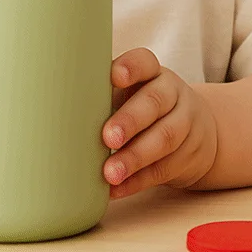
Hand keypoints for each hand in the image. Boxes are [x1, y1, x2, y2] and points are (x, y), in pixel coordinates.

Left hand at [101, 48, 217, 198]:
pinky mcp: (188, 155)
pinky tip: (116, 189)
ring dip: (134, 157)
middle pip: (155, 102)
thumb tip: (52, 109)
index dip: (131, 68)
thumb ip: (102, 95)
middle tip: (108, 137)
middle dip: (131, 120)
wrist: (199, 132)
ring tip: (110, 173)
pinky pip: (164, 169)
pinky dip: (137, 181)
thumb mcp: (131, 93)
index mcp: (153, 73)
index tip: (114, 77)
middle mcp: (172, 94)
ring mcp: (185, 124)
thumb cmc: (143, 107)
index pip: (145, 62)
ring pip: (164, 138)